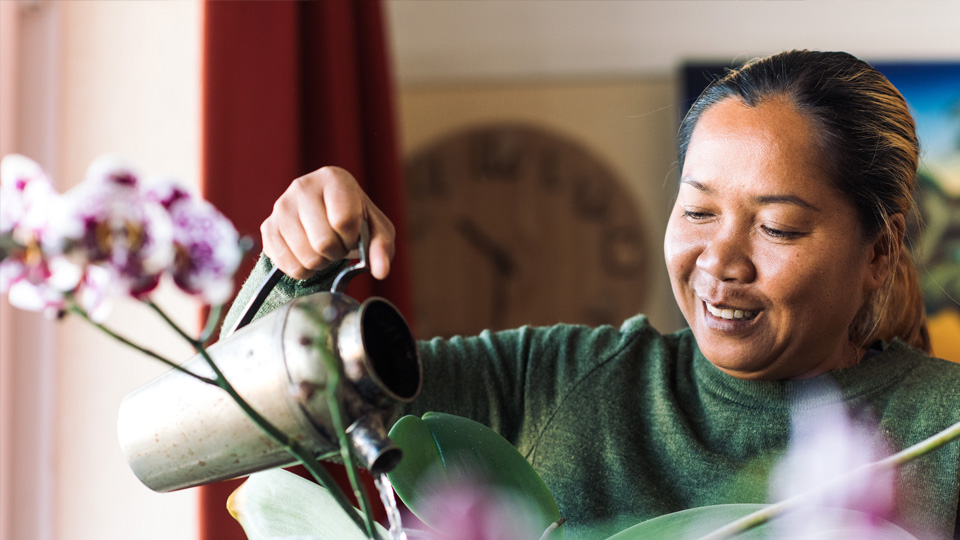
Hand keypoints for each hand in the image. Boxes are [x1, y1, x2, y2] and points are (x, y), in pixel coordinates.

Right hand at [260, 166, 394, 280]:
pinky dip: (303, 269)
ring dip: (321, 262)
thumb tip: (381, 271)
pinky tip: (308, 255)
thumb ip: (382, 247)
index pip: (344, 221)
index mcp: (334, 178)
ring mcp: (281, 206)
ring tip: (323, 249)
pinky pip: (287, 264)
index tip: (352, 235)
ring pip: (305, 256)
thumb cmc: (355, 218)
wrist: (324, 212)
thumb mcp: (376, 228)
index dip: (351, 238)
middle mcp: (302, 186)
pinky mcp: (267, 227)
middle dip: (336, 253)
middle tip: (338, 245)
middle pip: (323, 242)